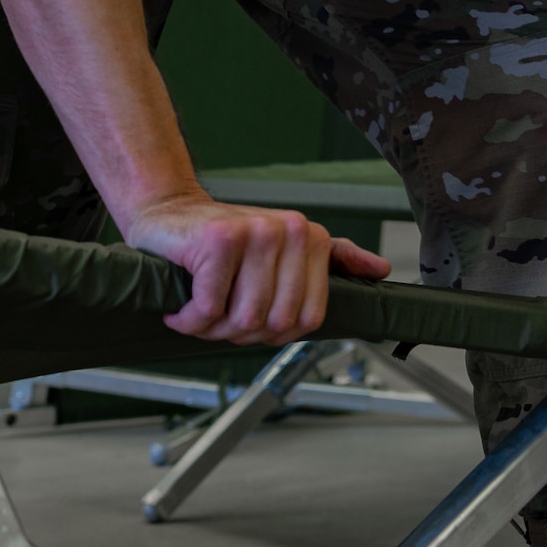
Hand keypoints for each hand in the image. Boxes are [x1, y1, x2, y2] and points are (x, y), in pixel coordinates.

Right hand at [123, 193, 391, 342]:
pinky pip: (210, 308)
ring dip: (211, 330)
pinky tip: (179, 311)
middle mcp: (289, 230)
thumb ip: (331, 259)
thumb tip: (380, 270)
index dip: (272, 334)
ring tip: (197, 314)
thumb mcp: (280, 248)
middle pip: (274, 323)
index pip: (307, 319)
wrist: (166, 212)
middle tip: (214, 321)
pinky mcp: (220, 240)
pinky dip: (189, 320)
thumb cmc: (221, 238)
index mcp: (311, 237)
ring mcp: (256, 232)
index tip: (245, 324)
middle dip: (239, 334)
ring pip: (243, 318)